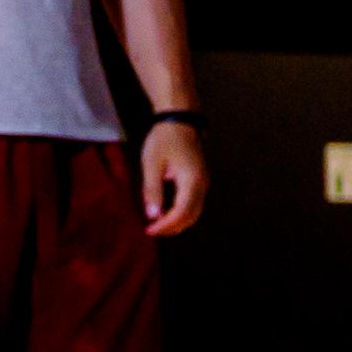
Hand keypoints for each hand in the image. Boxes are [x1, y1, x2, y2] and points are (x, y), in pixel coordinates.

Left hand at [141, 119, 206, 235]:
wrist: (179, 120)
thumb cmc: (164, 139)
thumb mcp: (152, 164)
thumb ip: (153, 190)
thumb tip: (152, 215)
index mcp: (192, 180)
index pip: (181, 213)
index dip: (166, 225)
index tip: (149, 230)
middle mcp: (202, 184)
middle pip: (191, 217)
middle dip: (172, 228)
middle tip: (151, 231)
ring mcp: (203, 182)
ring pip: (194, 212)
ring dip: (177, 222)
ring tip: (157, 225)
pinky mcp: (199, 181)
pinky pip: (193, 204)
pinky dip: (180, 213)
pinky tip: (165, 214)